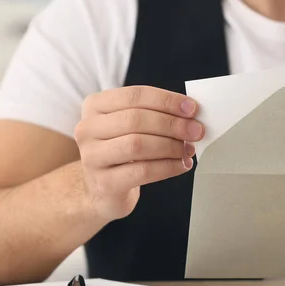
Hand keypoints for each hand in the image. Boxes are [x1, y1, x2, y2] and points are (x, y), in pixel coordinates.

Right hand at [74, 86, 203, 222]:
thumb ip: (153, 114)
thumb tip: (190, 113)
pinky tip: (181, 165)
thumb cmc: (121, 151)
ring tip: (189, 149)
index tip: (192, 108)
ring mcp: (92, 157)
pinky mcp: (105, 183)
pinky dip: (168, 167)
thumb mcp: (129, 125)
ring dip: (171, 146)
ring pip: (137, 145)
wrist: (101, 189)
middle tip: (196, 131)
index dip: (166, 100)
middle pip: (135, 120)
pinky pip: (142, 171)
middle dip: (172, 124)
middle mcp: (88, 129)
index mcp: (95, 106)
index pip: (134, 96)